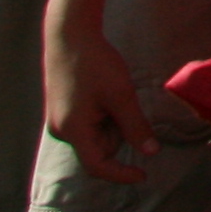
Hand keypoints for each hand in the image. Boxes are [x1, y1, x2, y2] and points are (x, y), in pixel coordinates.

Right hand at [42, 7, 156, 183]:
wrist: (69, 35)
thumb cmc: (95, 63)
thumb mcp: (121, 95)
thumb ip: (135, 126)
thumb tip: (151, 152)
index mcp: (72, 130)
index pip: (98, 166)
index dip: (121, 174)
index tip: (143, 176)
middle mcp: (61, 131)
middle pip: (99, 148)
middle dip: (119, 132)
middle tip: (123, 101)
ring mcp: (59, 121)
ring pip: (96, 135)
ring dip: (111, 122)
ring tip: (112, 92)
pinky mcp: (61, 111)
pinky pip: (88, 124)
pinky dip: (103, 114)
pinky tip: (103, 92)